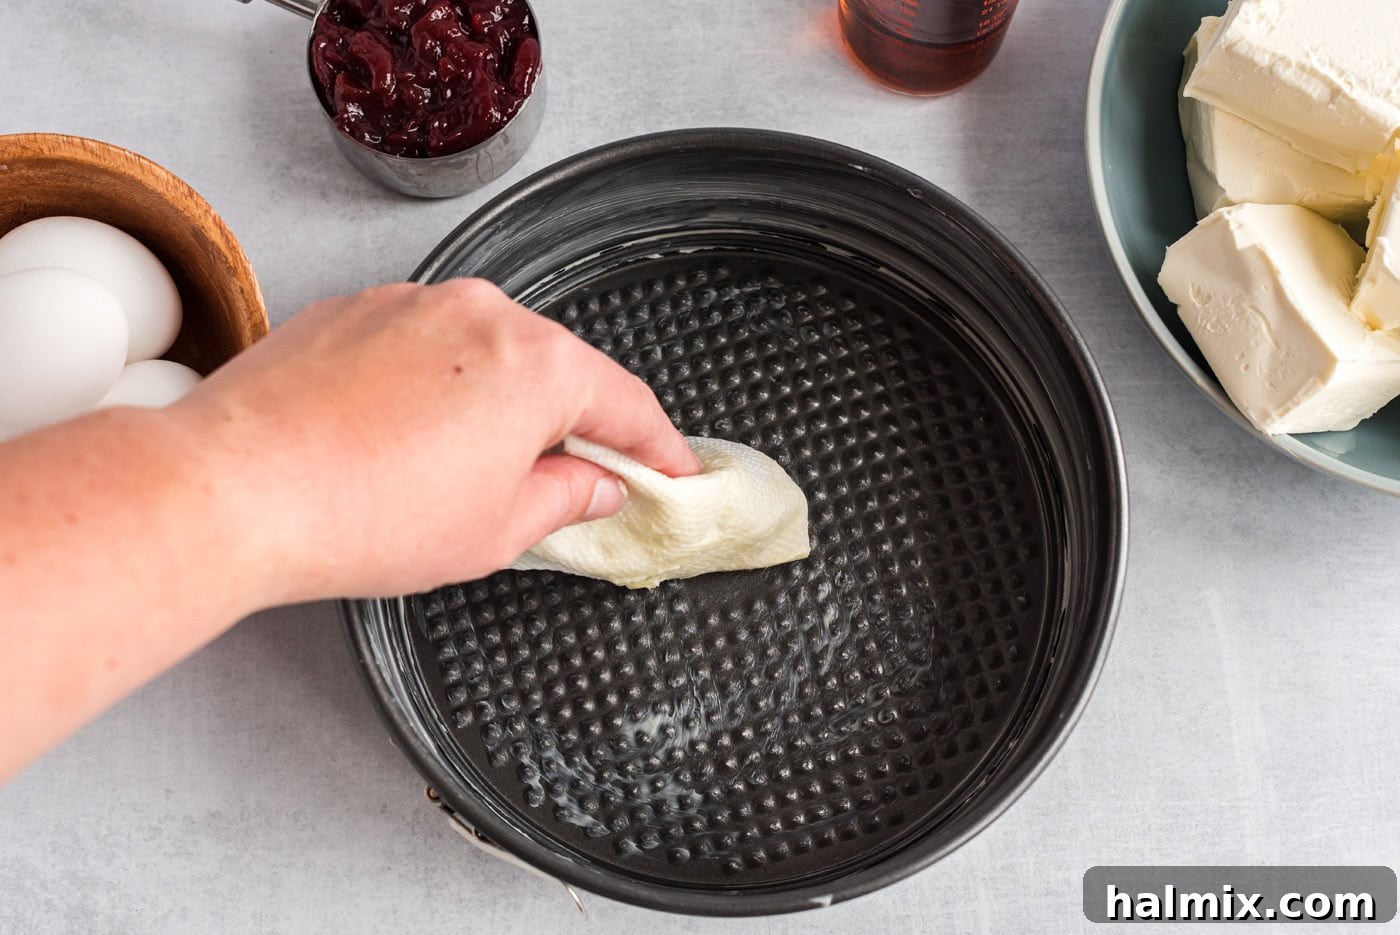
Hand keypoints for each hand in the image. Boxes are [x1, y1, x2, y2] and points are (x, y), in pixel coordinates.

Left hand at [175, 278, 699, 603]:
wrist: (235, 487)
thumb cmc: (364, 513)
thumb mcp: (495, 530)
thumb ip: (565, 499)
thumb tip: (593, 485)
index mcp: (536, 364)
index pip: (625, 403)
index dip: (657, 447)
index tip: (672, 472)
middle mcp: (480, 311)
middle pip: (554, 369)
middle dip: (567, 424)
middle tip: (568, 482)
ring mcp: (411, 301)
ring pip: (483, 353)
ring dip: (493, 403)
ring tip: (461, 471)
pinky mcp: (351, 308)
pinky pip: (420, 345)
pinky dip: (432, 386)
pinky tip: (404, 440)